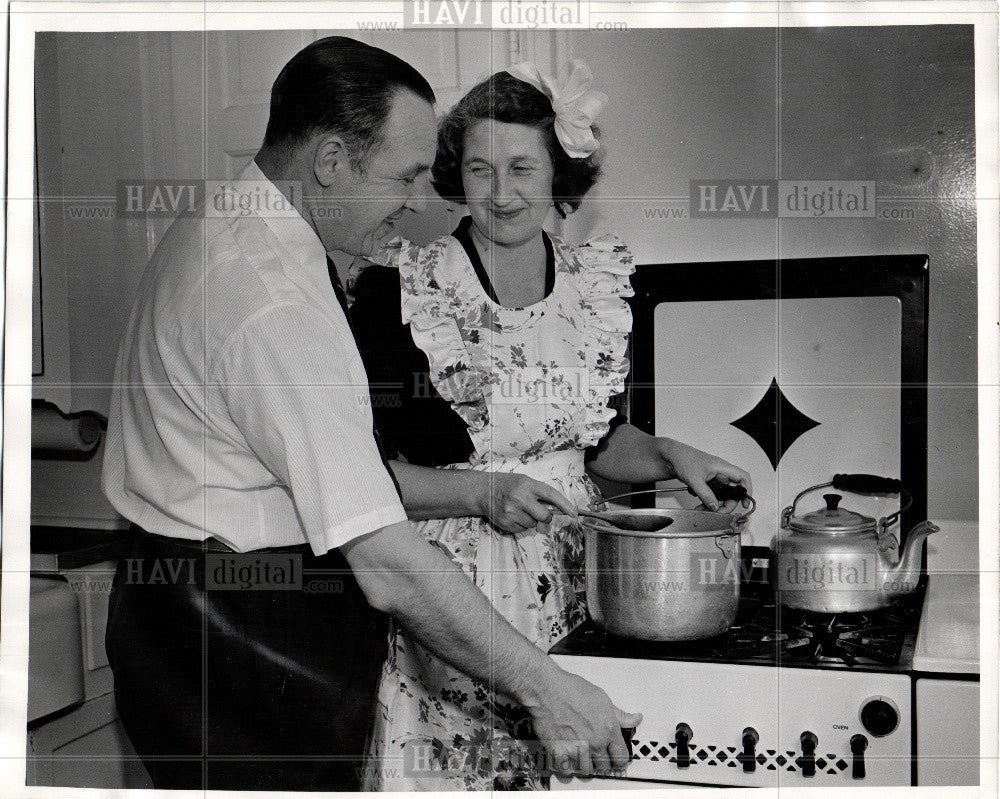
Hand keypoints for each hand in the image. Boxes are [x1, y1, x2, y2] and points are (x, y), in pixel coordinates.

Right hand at [472, 472, 576, 533]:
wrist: (483, 490)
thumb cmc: (508, 485)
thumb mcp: (524, 481)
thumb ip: (540, 493)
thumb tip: (558, 509)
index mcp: (527, 484)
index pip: (551, 495)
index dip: (565, 505)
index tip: (574, 513)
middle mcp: (519, 498)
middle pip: (544, 516)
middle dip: (546, 517)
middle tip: (540, 513)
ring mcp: (511, 511)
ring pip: (533, 524)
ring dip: (531, 520)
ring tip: (520, 510)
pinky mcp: (505, 522)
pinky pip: (522, 529)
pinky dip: (521, 524)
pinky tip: (513, 515)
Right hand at [526, 668, 642, 777]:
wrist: (547, 689)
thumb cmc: (571, 689)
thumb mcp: (602, 698)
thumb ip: (620, 714)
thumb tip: (635, 718)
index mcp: (608, 729)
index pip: (621, 757)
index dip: (619, 760)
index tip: (616, 760)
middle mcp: (595, 742)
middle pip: (605, 767)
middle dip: (602, 763)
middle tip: (597, 758)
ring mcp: (578, 749)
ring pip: (587, 772)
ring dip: (585, 767)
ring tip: (582, 758)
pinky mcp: (560, 753)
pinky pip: (567, 772)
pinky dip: (568, 769)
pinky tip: (567, 761)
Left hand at [658, 438, 751, 511]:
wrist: (672, 456)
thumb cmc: (684, 459)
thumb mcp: (695, 480)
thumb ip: (706, 495)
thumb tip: (715, 507)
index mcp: (722, 467)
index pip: (743, 477)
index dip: (747, 491)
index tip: (745, 503)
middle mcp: (721, 472)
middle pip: (733, 491)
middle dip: (727, 504)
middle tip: (718, 512)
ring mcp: (714, 477)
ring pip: (722, 494)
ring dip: (716, 504)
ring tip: (704, 509)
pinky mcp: (708, 482)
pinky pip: (713, 494)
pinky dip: (708, 501)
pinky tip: (700, 504)